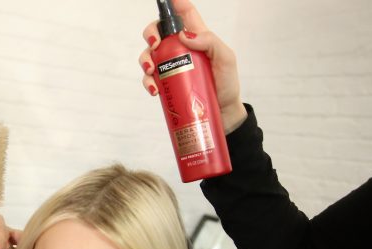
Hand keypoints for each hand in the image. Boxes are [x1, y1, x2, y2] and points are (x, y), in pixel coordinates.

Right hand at [138, 0, 246, 131]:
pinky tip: (154, 89)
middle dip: (150, 33)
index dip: (174, 4)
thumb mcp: (226, 59)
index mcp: (197, 37)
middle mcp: (180, 49)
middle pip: (158, 32)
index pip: (184, 13)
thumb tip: (183, 35)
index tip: (166, 0)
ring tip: (151, 70)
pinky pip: (150, 79)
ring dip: (145, 60)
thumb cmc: (227, 84)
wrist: (222, 113)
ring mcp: (171, 67)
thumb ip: (210, 42)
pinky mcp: (166, 84)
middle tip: (154, 44)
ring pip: (149, 55)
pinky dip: (148, 82)